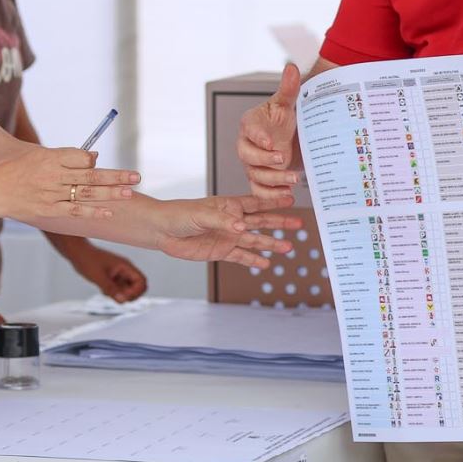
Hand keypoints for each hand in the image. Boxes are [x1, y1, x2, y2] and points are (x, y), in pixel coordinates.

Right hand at [0, 147, 139, 220]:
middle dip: (115, 176)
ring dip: (110, 193)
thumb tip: (94, 157)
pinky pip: (75, 211)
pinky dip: (92, 211)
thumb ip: (68, 157)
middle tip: (136, 176)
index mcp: (50, 158)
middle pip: (90, 175)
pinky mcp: (49, 210)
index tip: (105, 163)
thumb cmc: (18, 170)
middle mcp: (53, 175)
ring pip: (86, 193)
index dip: (94, 161)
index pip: (80, 157)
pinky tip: (109, 211)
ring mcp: (51, 194)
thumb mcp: (40, 156)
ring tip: (129, 193)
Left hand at [64, 243, 148, 301]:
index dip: (136, 292)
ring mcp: (119, 274)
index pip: (142, 282)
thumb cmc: (87, 259)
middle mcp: (124, 270)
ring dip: (119, 294)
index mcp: (125, 266)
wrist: (77, 252)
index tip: (123, 296)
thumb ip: (111, 290)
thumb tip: (122, 300)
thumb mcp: (98, 277)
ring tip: (106, 290)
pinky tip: (102, 288)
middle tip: (116, 296)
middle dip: (129, 295)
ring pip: (127, 290)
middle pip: (137, 287)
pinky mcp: (112, 278)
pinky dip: (112, 293)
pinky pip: (118, 289)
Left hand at [153, 194, 300, 267]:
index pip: (256, 203)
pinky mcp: (220, 251)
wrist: (163, 230)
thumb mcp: (202, 215)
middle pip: (261, 222)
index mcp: (229, 206)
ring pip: (255, 240)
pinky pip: (241, 256)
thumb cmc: (180, 215)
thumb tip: (242, 227)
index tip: (291, 197)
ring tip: (289, 247)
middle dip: (280, 223)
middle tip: (299, 223)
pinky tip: (266, 264)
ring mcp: (227, 237)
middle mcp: (231, 221)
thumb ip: (223, 221)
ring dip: (271, 244)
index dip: (273, 201)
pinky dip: (253, 260)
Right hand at [238, 63, 302, 198]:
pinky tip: (288, 196)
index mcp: (250, 124)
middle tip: (283, 159)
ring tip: (293, 181)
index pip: (249, 131)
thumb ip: (288, 87)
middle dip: (265, 161)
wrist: (289, 135)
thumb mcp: (287, 104)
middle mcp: (246, 145)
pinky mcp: (260, 179)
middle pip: (248, 157)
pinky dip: (272, 195)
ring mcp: (252, 164)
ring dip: (274, 181)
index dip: (259, 138)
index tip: (272, 143)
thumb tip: (292, 68)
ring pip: (255, 176)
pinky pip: (259, 190)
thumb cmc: (282, 118)